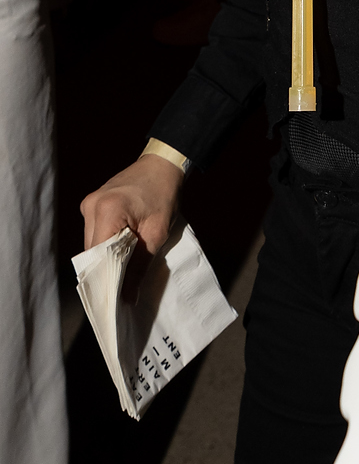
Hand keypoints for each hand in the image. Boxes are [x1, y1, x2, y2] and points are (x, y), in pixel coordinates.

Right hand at [81, 155, 183, 300]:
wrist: (163, 165)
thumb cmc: (164, 195)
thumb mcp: (157, 233)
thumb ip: (139, 266)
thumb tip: (128, 298)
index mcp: (107, 210)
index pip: (97, 255)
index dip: (104, 278)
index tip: (114, 298)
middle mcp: (91, 206)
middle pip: (90, 251)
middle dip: (105, 271)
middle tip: (120, 291)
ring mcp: (89, 203)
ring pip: (91, 243)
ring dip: (105, 258)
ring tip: (122, 272)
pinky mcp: (93, 204)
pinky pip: (95, 231)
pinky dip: (106, 244)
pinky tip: (120, 251)